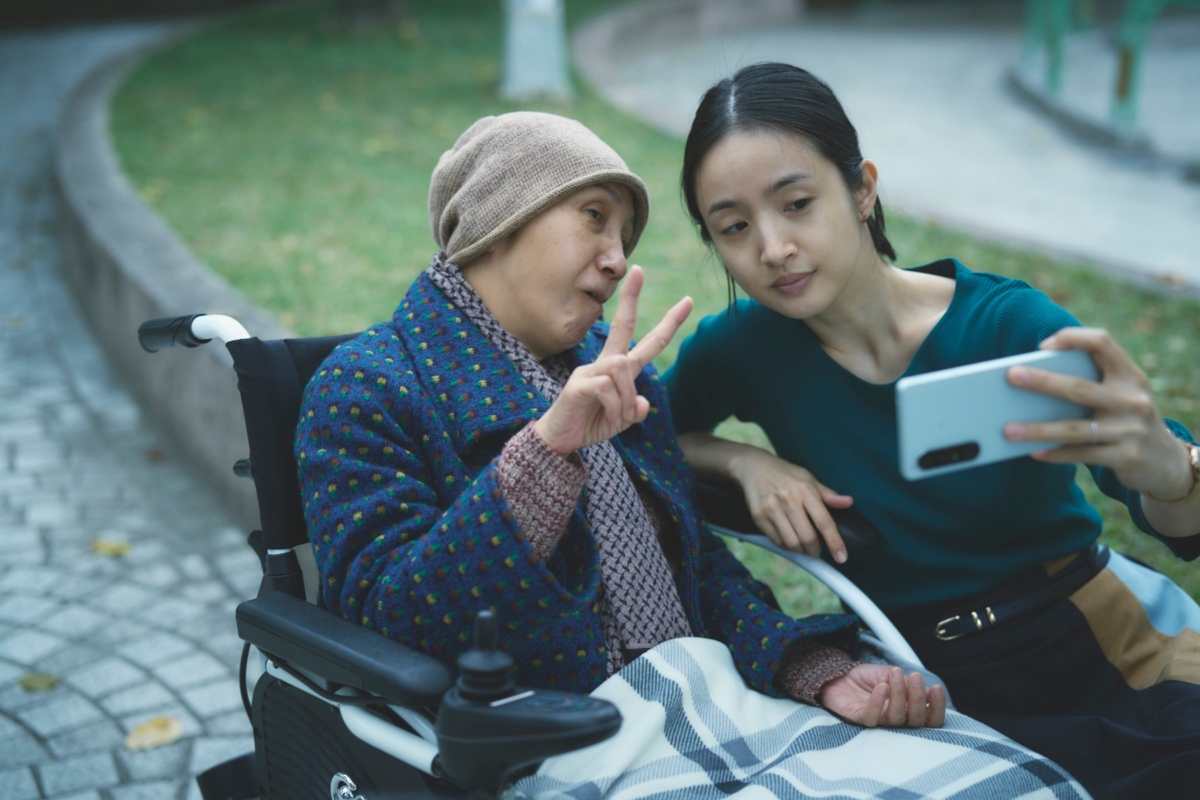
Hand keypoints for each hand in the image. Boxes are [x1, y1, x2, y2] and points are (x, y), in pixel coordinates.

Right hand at [534, 266, 691, 455]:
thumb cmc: (589, 425)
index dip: (667, 324)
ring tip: (622, 416)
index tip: (687, 302)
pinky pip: (606, 388)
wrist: (559, 441)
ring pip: (622, 368)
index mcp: (618, 370)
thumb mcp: (621, 421)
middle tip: (639, 269)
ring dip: (628, 397)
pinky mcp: (578, 385)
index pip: (646, 342)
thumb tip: (644, 404)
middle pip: (622, 327)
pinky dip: (615, 407)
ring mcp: (590, 372)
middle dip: (631, 298)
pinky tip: (609, 418)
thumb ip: (635, 411)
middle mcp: (604, 364)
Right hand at [728, 448, 853, 561]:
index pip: (824, 522)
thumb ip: (828, 494)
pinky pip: (775, 540)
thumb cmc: (785, 474)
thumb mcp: (808, 478)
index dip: (835, 542)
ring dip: (800, 550)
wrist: (753, 466)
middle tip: (816, 550)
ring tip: (802, 546)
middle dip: (815, 550)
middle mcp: (789, 499)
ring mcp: (772, 508)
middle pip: (807, 537)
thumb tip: (848, 502)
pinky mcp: (758, 516)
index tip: (841, 557)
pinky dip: (785, 545)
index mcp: (806, 490)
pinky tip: (788, 539)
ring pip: (791, 543)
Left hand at [819, 664, 945, 727]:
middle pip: (916, 720)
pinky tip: (880, 686)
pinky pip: (872, 717)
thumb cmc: (869, 678)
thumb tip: (926, 689)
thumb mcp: (891, 674)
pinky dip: (878, 702)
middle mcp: (897, 719)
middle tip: (915, 677)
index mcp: (909, 710)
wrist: (840, 675)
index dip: (938, 707)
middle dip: (918, 698)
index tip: (936, 688)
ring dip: (899, 695)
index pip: (930, 717)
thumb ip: (906, 682)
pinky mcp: (859, 719)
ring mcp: (879, 721)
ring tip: (895, 674)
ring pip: (896, 718)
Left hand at [1003, 328, 1190, 501]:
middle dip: (1042, 381)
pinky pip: (1081, 454)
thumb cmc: (1127, 418)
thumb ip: (1092, 382)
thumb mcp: (1123, 394)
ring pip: (1075, 428)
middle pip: (1079, 387)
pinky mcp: (1125, 457)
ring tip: (1008, 429)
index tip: (1043, 346)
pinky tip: (1033, 452)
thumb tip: (1033, 380)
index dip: (1072, 338)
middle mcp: (1132, 400)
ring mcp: (1130, 430)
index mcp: (1130, 376)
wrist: (1166, 461)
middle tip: (1011, 376)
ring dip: (1038, 429)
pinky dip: (1055, 453)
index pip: (1102, 343)